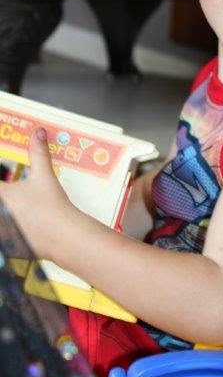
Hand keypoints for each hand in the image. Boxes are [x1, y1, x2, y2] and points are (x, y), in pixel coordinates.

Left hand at [0, 127, 72, 258]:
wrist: (63, 236)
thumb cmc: (52, 206)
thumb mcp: (44, 176)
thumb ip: (38, 152)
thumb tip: (38, 132)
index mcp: (0, 194)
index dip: (0, 176)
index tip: (4, 179)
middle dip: (4, 194)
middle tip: (11, 195)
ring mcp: (2, 229)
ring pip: (0, 216)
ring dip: (5, 212)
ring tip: (13, 208)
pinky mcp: (5, 244)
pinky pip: (4, 233)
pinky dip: (7, 228)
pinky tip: (15, 223)